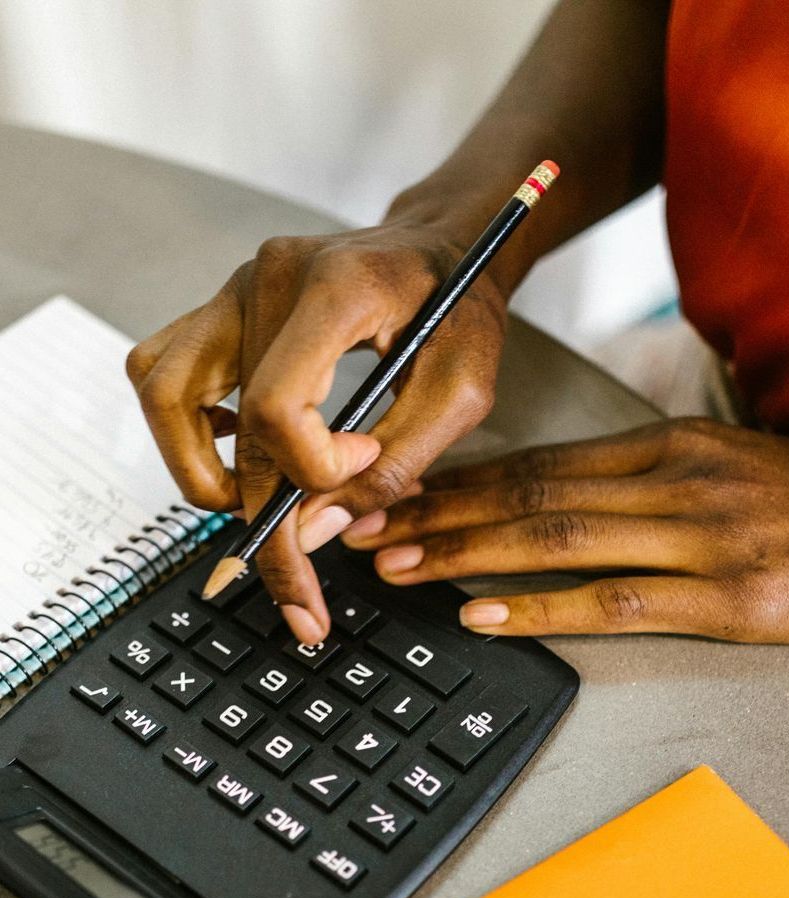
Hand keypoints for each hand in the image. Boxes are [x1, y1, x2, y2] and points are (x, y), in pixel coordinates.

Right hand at [126, 224, 506, 642]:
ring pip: (163, 394)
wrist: (445, 246)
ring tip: (254, 515)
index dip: (312, 467)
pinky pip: (162, 374)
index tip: (360, 466)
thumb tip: (314, 534)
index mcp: (334, 289)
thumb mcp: (460, 393)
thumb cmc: (459, 311)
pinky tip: (239, 453)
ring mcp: (233, 288)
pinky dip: (186, 429)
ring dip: (198, 472)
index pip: (277, 405)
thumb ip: (394, 466)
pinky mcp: (220, 307)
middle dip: (265, 525)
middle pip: (228, 423)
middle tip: (299, 594)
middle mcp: (266, 279)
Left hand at [338, 418, 788, 642]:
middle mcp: (679, 481)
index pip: (542, 460)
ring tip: (399, 568)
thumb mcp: (733, 463)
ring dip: (466, 555)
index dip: (459, 480)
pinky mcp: (732, 601)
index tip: (398, 494)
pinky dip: (542, 608)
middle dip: (437, 514)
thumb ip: (649, 476)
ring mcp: (704, 539)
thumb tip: (564, 496)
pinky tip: (485, 614)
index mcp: (674, 444)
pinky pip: (618, 602)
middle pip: (532, 495)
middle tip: (364, 529)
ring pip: (559, 540)